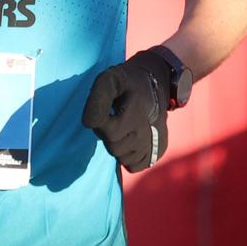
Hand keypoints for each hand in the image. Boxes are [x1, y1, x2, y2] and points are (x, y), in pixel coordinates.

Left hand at [82, 48, 174, 171]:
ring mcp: (154, 143)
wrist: (156, 86)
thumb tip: (88, 123)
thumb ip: (98, 96)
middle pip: (113, 146)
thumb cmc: (128, 84)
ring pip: (122, 158)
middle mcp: (148, 130)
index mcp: (137, 111)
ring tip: (123, 128)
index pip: (109, 131)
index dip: (99, 121)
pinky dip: (128, 156)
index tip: (102, 112)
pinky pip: (132, 166)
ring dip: (118, 144)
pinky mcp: (157, 153)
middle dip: (108, 133)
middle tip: (113, 118)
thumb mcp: (111, 79)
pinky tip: (131, 140)